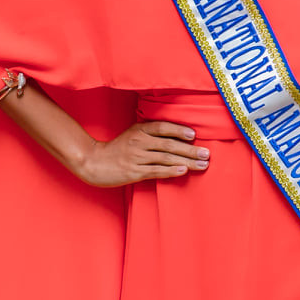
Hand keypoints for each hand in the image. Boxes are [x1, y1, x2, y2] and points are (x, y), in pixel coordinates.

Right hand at [78, 121, 209, 187]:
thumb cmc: (116, 150)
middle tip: (206, 154)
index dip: (178, 130)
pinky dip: (171, 170)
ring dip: (186, 161)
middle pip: (168, 144)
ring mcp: (136, 157)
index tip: (194, 135)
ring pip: (166, 158)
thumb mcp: (132, 135)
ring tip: (202, 165)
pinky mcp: (134, 172)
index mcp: (139, 130)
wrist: (92, 162)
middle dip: (190, 150)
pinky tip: (183, 171)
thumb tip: (175, 138)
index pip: (162, 127)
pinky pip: (156, 171)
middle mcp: (139, 142)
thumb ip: (150, 135)